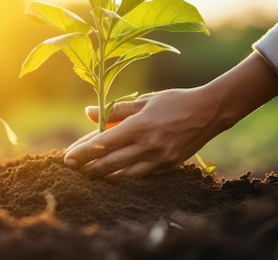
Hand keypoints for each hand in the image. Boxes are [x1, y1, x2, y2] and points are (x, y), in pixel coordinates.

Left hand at [63, 87, 224, 178]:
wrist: (210, 111)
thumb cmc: (175, 101)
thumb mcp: (145, 100)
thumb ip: (117, 109)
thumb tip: (88, 112)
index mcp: (139, 126)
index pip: (104, 143)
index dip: (84, 152)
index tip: (68, 158)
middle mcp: (148, 146)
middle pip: (110, 163)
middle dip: (88, 167)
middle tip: (73, 169)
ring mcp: (159, 159)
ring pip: (125, 174)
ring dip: (105, 175)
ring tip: (90, 174)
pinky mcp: (169, 167)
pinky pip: (142, 175)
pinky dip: (126, 176)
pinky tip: (115, 175)